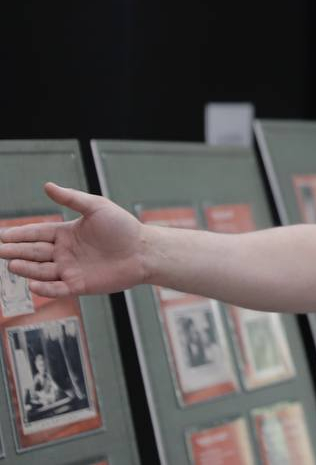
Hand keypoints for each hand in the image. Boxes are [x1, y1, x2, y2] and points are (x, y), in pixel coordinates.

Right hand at [0, 183, 145, 297]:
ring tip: (12, 264)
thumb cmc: (123, 227)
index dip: (19, 234)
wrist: (144, 250)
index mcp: (66, 233)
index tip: (1, 235)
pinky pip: (58, 289)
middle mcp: (64, 252)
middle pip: (34, 252)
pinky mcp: (79, 285)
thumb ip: (71, 198)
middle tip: (0, 250)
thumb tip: (47, 185)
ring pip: (41, 271)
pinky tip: (33, 284)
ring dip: (26, 268)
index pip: (36, 234)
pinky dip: (45, 288)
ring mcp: (70, 270)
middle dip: (16, 251)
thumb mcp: (96, 207)